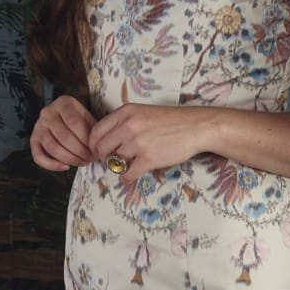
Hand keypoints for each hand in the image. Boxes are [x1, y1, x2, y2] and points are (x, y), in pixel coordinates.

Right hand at [30, 95, 95, 170]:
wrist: (62, 116)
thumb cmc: (78, 119)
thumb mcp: (87, 117)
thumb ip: (93, 129)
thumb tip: (98, 148)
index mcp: (63, 103)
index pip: (74, 123)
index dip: (86, 140)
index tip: (96, 149)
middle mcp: (47, 113)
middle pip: (64, 137)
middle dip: (80, 152)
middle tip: (91, 158)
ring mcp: (38, 126)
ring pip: (53, 148)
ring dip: (70, 159)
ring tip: (82, 162)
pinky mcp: (33, 140)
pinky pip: (38, 156)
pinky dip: (52, 165)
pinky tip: (66, 167)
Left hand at [87, 103, 215, 183]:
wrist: (196, 127)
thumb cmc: (171, 120)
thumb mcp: (143, 112)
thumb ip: (124, 122)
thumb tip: (107, 140)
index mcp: (125, 112)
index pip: (96, 131)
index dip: (93, 145)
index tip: (98, 151)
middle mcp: (128, 126)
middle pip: (101, 148)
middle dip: (103, 158)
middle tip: (111, 161)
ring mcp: (138, 143)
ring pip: (114, 161)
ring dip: (116, 167)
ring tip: (124, 167)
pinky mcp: (148, 159)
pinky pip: (127, 174)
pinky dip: (126, 178)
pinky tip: (130, 176)